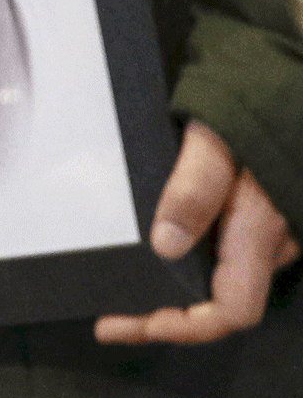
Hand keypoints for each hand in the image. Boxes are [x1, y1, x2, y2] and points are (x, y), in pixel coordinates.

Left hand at [95, 119, 299, 345]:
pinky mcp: (264, 210)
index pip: (231, 309)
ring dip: (179, 294)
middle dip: (168, 319)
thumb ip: (194, 190)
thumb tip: (164, 245)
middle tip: (112, 320)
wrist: (284, 68)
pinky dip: (193, 265)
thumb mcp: (214, 139)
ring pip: (226, 278)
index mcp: (261, 229)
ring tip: (125, 295)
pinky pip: (229, 251)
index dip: (183, 329)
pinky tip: (160, 255)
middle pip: (224, 302)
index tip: (127, 324)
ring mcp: (273, 226)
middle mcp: (274, 238)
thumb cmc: (253, 99)